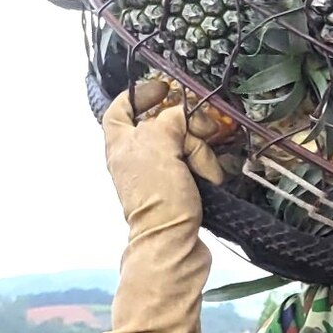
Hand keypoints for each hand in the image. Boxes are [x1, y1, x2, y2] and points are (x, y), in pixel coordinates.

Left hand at [103, 89, 226, 226]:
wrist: (172, 245)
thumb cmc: (158, 197)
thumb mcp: (160, 143)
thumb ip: (169, 119)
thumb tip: (184, 116)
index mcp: (121, 144)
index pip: (121, 108)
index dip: (140, 93)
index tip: (165, 88)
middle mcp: (137, 157)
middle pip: (166, 124)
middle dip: (188, 128)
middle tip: (204, 131)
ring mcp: (160, 174)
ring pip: (187, 144)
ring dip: (201, 153)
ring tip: (203, 172)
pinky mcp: (181, 189)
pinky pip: (199, 166)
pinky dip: (208, 169)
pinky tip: (211, 179)